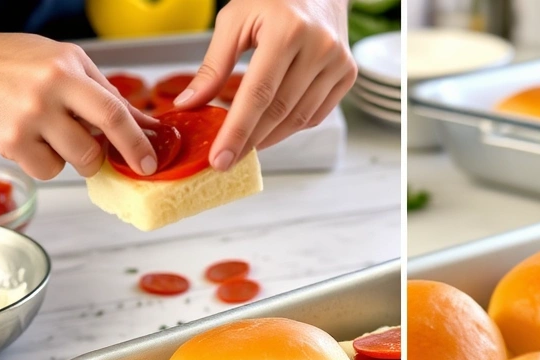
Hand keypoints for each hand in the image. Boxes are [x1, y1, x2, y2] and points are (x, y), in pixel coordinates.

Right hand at [0, 28, 157, 179]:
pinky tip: (31, 142)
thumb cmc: (9, 63)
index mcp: (67, 67)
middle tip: (108, 156)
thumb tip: (144, 124)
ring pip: (77, 160)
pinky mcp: (9, 141)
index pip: (115, 110)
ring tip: (55, 135)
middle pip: (99, 141)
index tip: (151, 162)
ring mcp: (28, 116)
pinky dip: (46, 163)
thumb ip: (103, 92)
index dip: (138, 141)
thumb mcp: (62, 63)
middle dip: (112, 157)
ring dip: (76, 157)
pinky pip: (47, 170)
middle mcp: (48, 89)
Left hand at [175, 0, 356, 169]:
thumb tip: (191, 104)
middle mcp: (319, 47)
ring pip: (300, 118)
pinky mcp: (348, 73)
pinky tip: (272, 126)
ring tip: (246, 143)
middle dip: (250, 140)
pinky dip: (291, 126)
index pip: (258, 94)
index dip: (237, 131)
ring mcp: (338, 62)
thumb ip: (213, 64)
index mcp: (287, 29)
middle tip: (226, 160)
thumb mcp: (235, 20)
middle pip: (279, 111)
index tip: (221, 159)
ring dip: (270, 137)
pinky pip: (316, 114)